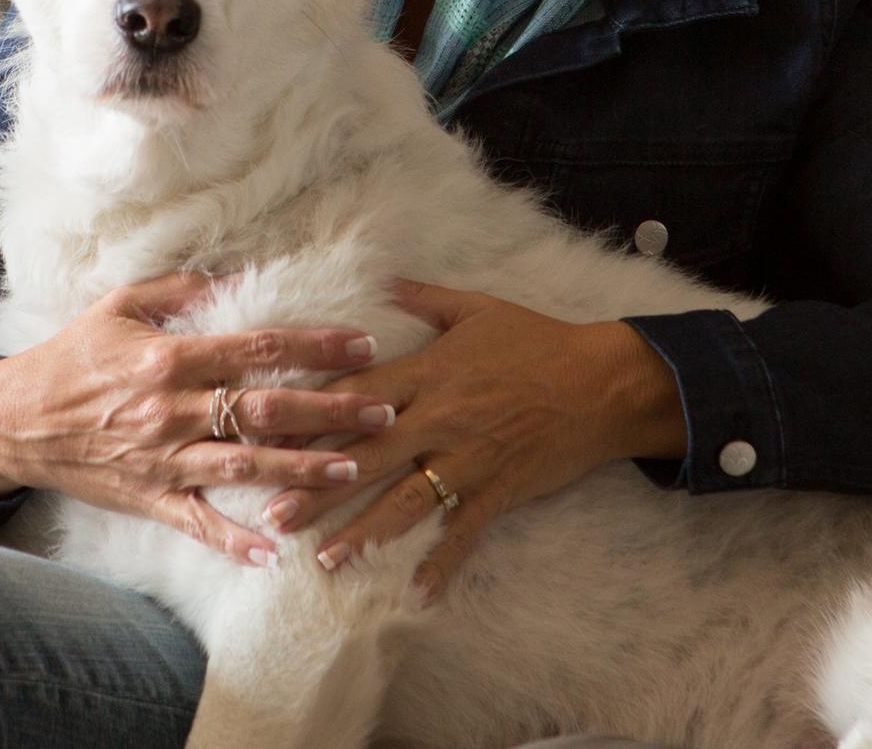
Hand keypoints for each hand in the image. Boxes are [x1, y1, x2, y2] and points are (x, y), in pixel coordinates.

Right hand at [0, 272, 395, 565]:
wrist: (14, 419)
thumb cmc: (73, 355)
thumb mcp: (121, 305)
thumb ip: (180, 290)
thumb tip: (237, 274)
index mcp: (168, 358)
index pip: (256, 348)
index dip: (314, 346)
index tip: (363, 344)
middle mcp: (170, 410)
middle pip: (264, 409)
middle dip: (330, 410)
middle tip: (384, 409)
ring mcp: (161, 459)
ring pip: (244, 466)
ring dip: (302, 469)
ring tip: (354, 469)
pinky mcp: (148, 497)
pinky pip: (197, 523)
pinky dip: (235, 540)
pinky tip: (277, 551)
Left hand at [259, 278, 685, 597]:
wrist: (602, 381)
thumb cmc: (537, 339)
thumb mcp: (476, 307)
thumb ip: (422, 298)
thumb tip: (379, 278)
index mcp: (428, 372)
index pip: (356, 398)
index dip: (311, 418)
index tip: (270, 438)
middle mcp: (440, 419)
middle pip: (367, 457)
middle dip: (317, 489)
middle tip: (274, 516)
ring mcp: (468, 459)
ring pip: (405, 502)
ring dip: (363, 533)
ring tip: (324, 560)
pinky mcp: (498, 490)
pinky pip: (464, 533)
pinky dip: (442, 563)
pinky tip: (414, 594)